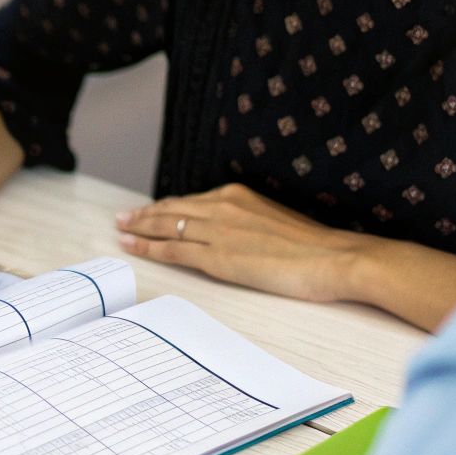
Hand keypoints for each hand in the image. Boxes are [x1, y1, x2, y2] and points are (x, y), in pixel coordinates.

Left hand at [114, 184, 373, 302]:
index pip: (192, 201)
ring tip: (120, 230)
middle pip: (172, 209)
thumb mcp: (278, 222)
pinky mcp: (217, 256)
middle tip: (122, 217)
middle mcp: (223, 208)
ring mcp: (218, 232)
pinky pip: (173, 251)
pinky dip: (148, 248)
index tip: (150, 209)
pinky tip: (133, 247)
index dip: (166, 206)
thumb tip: (239, 235)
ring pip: (166, 226)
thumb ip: (252, 223)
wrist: (334, 258)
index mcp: (239, 196)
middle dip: (144, 214)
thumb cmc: (316, 247)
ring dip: (139, 228)